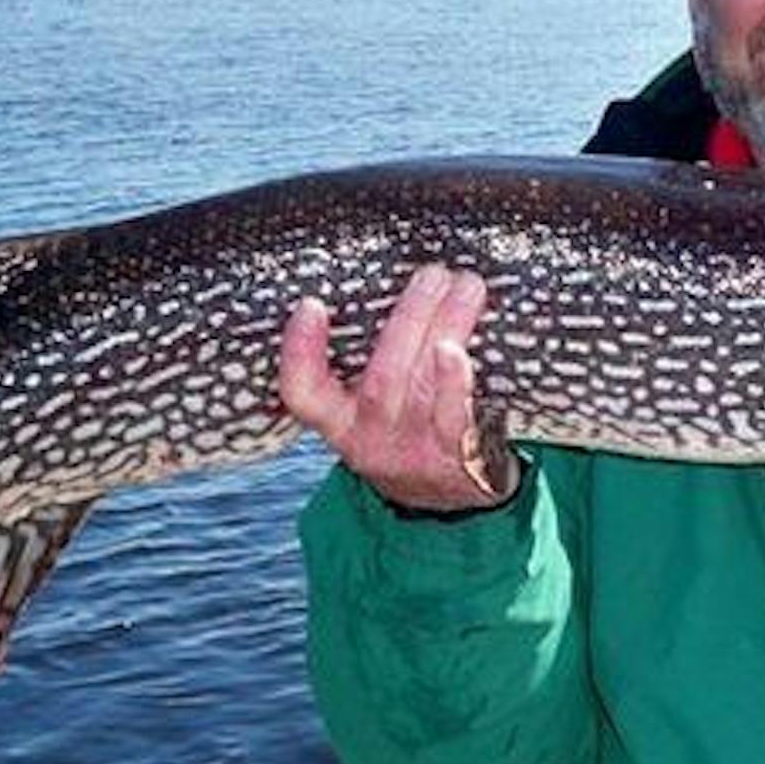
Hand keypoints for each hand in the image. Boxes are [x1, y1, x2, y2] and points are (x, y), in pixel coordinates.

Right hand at [278, 263, 514, 511]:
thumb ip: (367, 355)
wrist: (450, 496)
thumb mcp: (370, 405)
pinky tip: (459, 347)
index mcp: (341, 423)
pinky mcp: (459, 459)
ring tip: (464, 286)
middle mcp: (373, 441)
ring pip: (420, 389)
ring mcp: (417, 452)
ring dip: (444, 329)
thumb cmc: (408, 424)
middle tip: (432, 273)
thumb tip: (384, 267)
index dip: (300, 352)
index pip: (304, 393)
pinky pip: (457, 420)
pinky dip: (457, 383)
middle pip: (381, 380)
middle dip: (408, 318)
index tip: (310, 304)